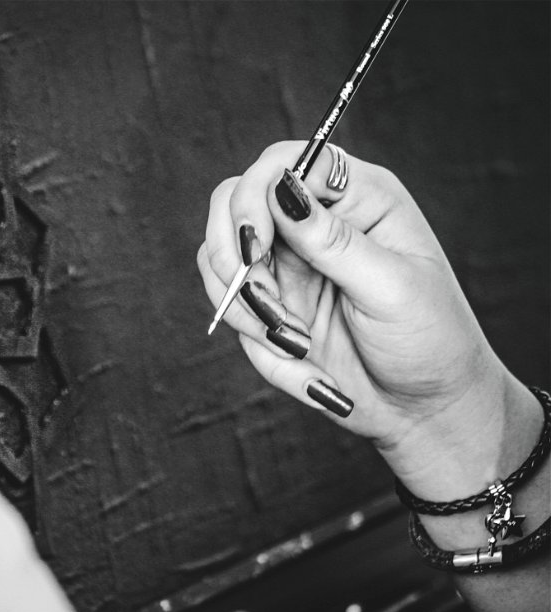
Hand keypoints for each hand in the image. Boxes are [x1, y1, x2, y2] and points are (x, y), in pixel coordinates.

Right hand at [197, 142, 541, 501]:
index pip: (283, 162)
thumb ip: (333, 241)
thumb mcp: (391, 288)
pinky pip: (229, 306)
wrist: (424, 410)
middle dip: (235, 254)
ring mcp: (286, 262)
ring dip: (244, 305)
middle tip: (264, 302)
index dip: (256, 195)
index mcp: (358, 198)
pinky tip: (297, 357)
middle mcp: (313, 221)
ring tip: (293, 341)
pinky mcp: (269, 301)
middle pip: (232, 201)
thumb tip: (283, 190)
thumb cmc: (431, 342)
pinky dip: (252, 338)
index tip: (256, 246)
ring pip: (219, 256)